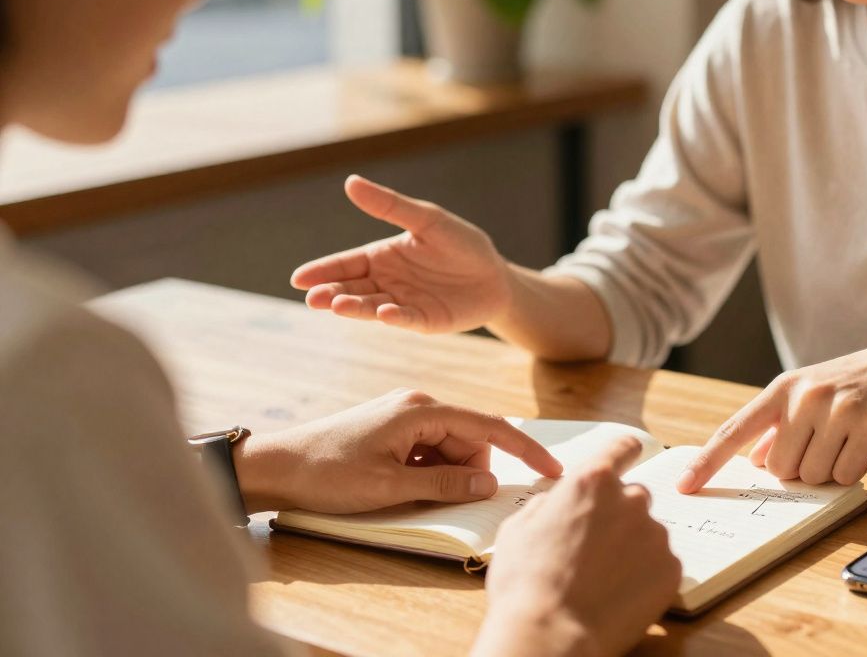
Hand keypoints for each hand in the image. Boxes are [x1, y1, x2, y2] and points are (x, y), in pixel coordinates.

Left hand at [234, 388, 562, 513]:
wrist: (275, 466)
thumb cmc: (327, 472)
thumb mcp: (390, 487)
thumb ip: (444, 485)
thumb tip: (489, 486)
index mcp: (421, 409)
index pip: (489, 426)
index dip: (524, 449)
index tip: (552, 469)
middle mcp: (418, 405)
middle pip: (471, 440)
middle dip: (469, 472)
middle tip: (441, 500)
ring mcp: (404, 417)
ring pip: (450, 449)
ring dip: (445, 475)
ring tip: (407, 494)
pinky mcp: (393, 431)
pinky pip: (429, 452)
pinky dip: (428, 473)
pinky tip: (402, 488)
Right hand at [290, 175, 512, 333]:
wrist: (496, 276)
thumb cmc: (461, 244)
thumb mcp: (427, 220)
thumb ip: (390, 206)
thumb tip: (350, 182)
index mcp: (381, 257)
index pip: (345, 264)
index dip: (322, 271)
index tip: (298, 278)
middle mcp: (386, 283)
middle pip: (352, 288)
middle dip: (331, 293)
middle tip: (313, 297)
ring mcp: (403, 304)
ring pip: (372, 307)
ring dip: (355, 307)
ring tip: (338, 305)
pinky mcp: (425, 321)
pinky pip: (406, 320)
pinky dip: (394, 317)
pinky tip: (384, 312)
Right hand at [473, 438, 680, 656]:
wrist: (552, 635)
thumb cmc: (526, 584)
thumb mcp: (518, 529)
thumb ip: (548, 504)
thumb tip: (558, 502)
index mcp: (592, 481)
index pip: (623, 447)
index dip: (625, 452)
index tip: (630, 456)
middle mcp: (631, 500)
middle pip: (635, 496)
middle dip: (619, 515)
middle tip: (595, 547)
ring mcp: (655, 535)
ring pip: (648, 533)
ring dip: (632, 548)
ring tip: (602, 580)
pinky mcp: (671, 569)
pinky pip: (661, 564)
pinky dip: (645, 576)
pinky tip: (618, 595)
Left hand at [677, 337, 866, 492]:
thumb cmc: (857, 384)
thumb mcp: (812, 394)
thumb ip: (779, 427)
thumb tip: (755, 462)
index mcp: (783, 388)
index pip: (735, 430)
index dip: (707, 461)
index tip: (685, 486)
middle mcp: (806, 396)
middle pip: (780, 469)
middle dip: (801, 468)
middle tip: (826, 442)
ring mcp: (838, 410)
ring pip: (812, 476)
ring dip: (830, 470)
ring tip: (848, 439)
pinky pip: (846, 475)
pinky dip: (855, 470)